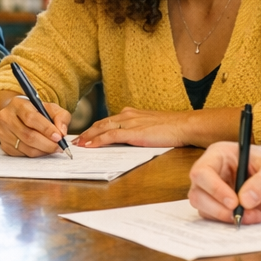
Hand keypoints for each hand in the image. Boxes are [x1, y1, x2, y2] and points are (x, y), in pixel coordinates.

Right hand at [0, 96, 72, 156]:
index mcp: (18, 104)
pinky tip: (41, 149)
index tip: (59, 137)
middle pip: (28, 135)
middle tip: (59, 147)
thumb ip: (61, 117)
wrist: (18, 115)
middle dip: (47, 144)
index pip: (31, 118)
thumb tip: (62, 132)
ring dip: (42, 151)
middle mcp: (6, 117)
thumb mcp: (51, 109)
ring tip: (53, 148)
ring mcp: (2, 132)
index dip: (46, 129)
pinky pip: (21, 154)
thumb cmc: (37, 112)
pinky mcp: (3, 144)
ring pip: (25, 147)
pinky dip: (35, 154)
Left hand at [77, 107, 196, 147]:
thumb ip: (138, 130)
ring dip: (88, 137)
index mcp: (131, 114)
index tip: (85, 135)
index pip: (108, 121)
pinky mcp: (134, 133)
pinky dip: (98, 141)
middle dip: (87, 133)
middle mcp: (128, 116)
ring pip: (102, 129)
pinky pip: (111, 136)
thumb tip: (130, 139)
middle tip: (75, 140)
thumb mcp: (151, 126)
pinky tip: (90, 146)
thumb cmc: (173, 128)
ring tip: (78, 144)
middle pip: (101, 124)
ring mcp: (130, 123)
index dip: (94, 129)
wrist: (185, 125)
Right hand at [188, 141, 260, 225]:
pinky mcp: (218, 204)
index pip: (202, 172)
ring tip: (254, 215)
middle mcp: (211, 171)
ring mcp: (212, 189)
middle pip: (198, 193)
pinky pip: (215, 217)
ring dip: (226, 217)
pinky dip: (231, 221)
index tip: (234, 203)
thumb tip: (245, 201)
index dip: (214, 189)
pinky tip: (251, 216)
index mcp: (219, 155)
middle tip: (241, 215)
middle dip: (218, 209)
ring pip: (203, 208)